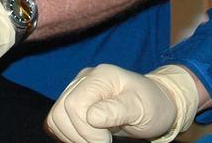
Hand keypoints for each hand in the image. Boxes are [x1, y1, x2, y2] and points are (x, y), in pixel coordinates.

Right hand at [46, 64, 199, 142]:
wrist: (156, 103)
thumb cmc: (152, 105)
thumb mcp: (142, 108)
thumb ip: (118, 110)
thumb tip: (91, 116)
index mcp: (101, 76)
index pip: (75, 106)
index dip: (87, 131)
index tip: (108, 140)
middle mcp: (85, 79)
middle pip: (61, 111)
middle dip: (80, 135)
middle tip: (102, 142)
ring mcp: (77, 88)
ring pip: (56, 117)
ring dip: (72, 136)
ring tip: (95, 140)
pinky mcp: (74, 100)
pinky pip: (58, 120)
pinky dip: (69, 134)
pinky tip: (87, 137)